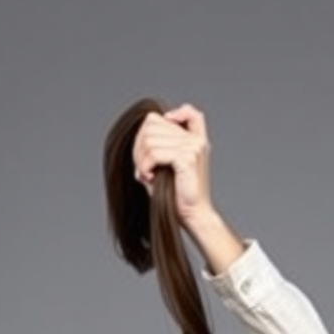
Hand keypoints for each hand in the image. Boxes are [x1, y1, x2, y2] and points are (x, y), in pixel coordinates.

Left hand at [132, 104, 214, 229]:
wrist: (194, 215)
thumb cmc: (178, 195)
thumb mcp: (165, 166)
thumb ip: (156, 148)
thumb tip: (139, 140)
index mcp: (192, 136)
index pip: (156, 118)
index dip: (144, 132)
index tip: (146, 155)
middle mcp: (194, 138)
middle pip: (150, 126)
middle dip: (139, 148)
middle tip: (141, 168)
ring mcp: (193, 146)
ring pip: (149, 140)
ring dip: (140, 159)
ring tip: (145, 174)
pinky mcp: (188, 158)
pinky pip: (155, 153)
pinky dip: (145, 166)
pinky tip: (149, 178)